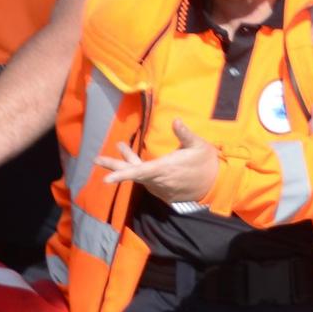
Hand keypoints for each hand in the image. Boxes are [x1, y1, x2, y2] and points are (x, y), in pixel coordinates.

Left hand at [97, 119, 219, 205]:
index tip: (105, 179)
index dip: (121, 175)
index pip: (138, 172)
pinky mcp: (163, 192)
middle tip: (96, 159)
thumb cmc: (207, 163)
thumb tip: (176, 120)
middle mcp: (158, 181)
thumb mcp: (198, 145)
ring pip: (139, 175)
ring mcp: (160, 188)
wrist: (216, 185)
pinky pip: (147, 181)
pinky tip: (137, 161)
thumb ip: (185, 134)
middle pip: (132, 173)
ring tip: (121, 146)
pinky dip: (140, 170)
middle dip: (113, 165)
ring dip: (130, 162)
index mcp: (164, 168)